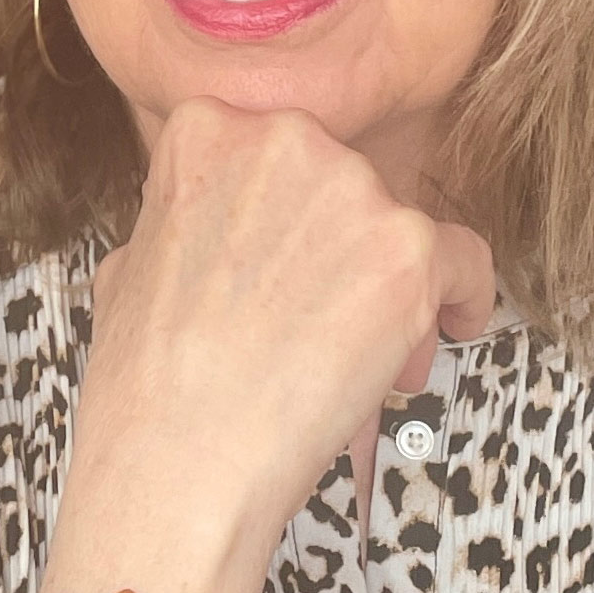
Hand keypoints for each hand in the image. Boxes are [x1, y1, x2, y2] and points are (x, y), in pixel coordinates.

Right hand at [40, 99, 495, 592]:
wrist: (179, 460)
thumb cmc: (146, 383)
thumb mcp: (128, 264)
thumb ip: (182, 221)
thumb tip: (210, 234)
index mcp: (209, 132)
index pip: (274, 152)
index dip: (283, 214)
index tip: (288, 254)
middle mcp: (286, 140)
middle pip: (341, 182)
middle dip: (337, 244)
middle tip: (318, 313)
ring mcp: (353, 192)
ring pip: (398, 225)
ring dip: (387, 280)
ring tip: (355, 350)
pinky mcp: (409, 250)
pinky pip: (465, 260)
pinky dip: (461, 297)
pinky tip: (446, 327)